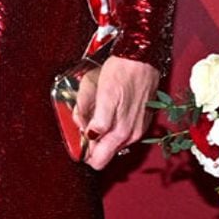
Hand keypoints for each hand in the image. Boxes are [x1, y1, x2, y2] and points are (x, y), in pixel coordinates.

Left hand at [74, 55, 159, 169]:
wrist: (141, 61)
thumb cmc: (118, 71)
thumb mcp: (92, 86)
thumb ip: (83, 109)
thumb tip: (79, 124)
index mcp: (116, 128)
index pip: (97, 155)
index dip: (83, 152)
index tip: (76, 144)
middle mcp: (129, 134)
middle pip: (106, 156)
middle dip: (91, 149)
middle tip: (82, 134)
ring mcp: (137, 131)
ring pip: (114, 148)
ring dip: (103, 141)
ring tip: (93, 121)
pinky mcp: (143, 125)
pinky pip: (124, 138)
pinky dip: (114, 134)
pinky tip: (107, 119)